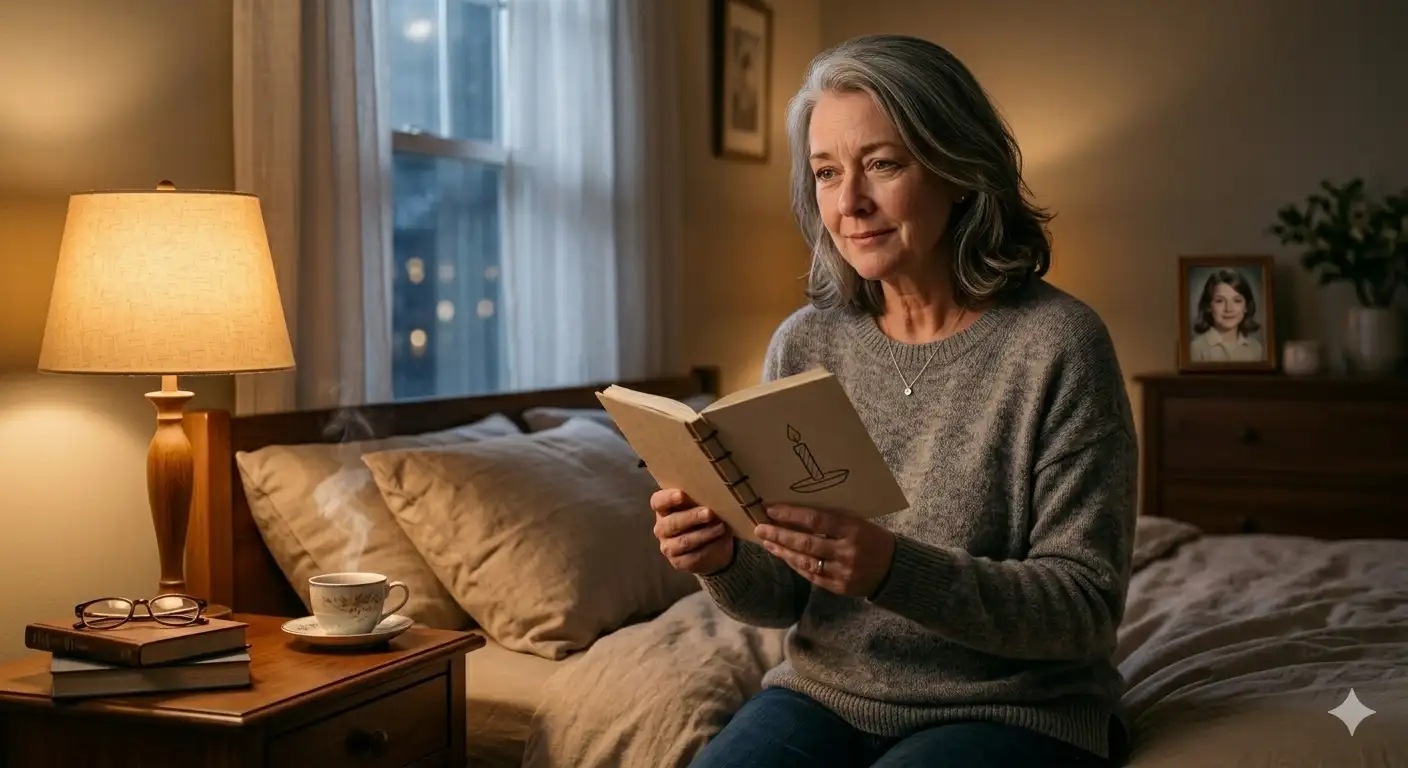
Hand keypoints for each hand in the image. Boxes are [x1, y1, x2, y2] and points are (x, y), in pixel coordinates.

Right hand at [650, 488, 734, 574]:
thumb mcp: (702, 505)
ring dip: (704, 534)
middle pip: (672, 522)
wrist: (712, 546)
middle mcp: (662, 528)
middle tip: (710, 513)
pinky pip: (693, 557)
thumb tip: (713, 494)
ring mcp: (669, 547)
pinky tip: (720, 541)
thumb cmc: (704, 518)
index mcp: (663, 509)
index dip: (668, 498)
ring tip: (720, 527)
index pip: (658, 502)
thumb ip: (701, 499)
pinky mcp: (679, 562)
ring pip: (684, 541)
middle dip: (692, 517)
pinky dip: (709, 548)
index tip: (682, 494)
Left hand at [756, 504, 894, 597]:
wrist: (895, 569)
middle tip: (760, 528)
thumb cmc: (873, 539)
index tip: (771, 510)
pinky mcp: (839, 587)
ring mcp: (843, 571)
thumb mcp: (858, 522)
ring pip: (805, 561)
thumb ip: (833, 520)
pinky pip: (812, 575)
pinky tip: (784, 556)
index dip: (791, 514)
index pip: (816, 519)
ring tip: (767, 543)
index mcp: (853, 529)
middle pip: (806, 542)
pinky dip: (796, 565)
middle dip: (780, 535)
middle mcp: (847, 551)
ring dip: (783, 552)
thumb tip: (797, 513)